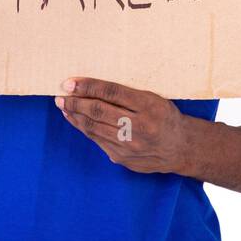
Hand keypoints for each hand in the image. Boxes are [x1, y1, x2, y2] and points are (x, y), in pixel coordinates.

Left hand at [55, 77, 193, 174]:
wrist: (180, 148)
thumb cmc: (165, 117)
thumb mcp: (153, 98)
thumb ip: (127, 95)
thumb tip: (92, 87)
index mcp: (149, 106)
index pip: (112, 92)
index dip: (88, 86)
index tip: (70, 82)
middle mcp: (140, 127)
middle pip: (99, 112)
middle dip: (75, 102)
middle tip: (61, 95)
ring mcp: (129, 145)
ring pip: (94, 128)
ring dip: (75, 115)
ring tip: (64, 105)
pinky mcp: (122, 158)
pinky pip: (97, 140)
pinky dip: (83, 128)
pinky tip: (76, 119)